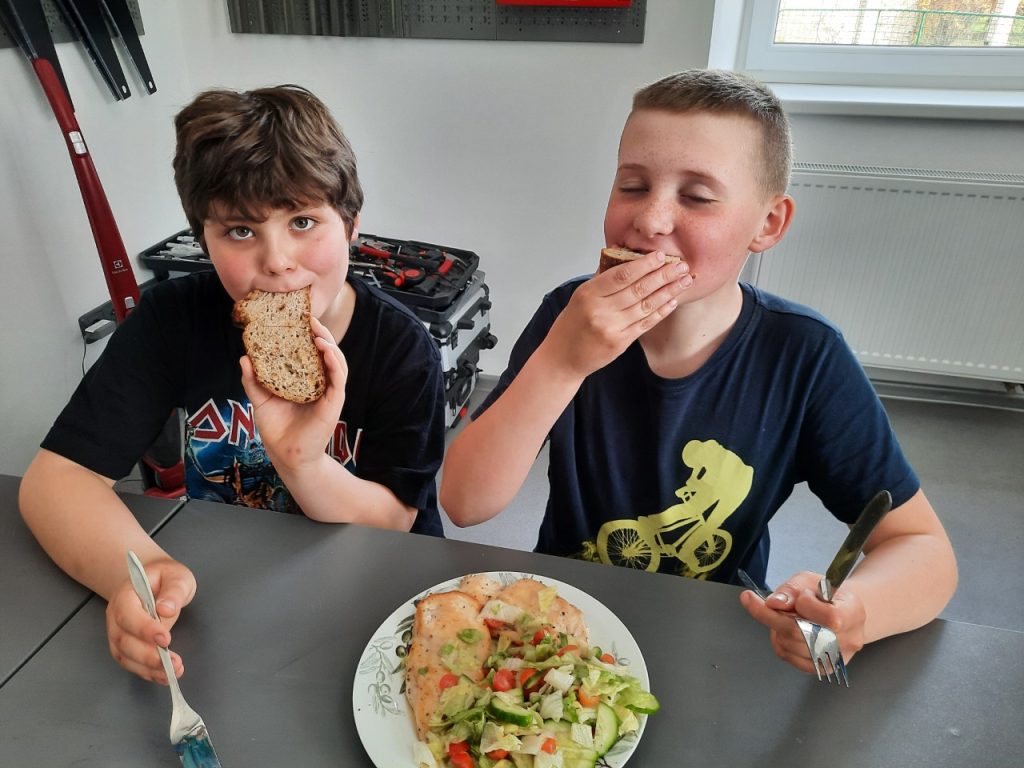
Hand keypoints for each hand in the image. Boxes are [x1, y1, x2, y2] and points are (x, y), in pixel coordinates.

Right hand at [105, 557, 196, 683]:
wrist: (153, 580)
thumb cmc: (165, 578)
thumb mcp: (176, 576)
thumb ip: (173, 591)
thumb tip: (166, 609)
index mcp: (126, 595)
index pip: (128, 614)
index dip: (144, 629)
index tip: (165, 638)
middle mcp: (116, 616)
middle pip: (124, 641)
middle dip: (148, 655)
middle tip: (173, 662)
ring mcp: (119, 633)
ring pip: (125, 656)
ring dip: (148, 668)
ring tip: (173, 671)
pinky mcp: (126, 646)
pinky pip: (132, 663)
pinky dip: (147, 672)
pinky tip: (165, 675)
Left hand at [240, 316, 347, 473]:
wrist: (285, 454)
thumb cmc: (277, 428)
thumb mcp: (261, 399)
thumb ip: (253, 380)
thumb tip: (244, 358)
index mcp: (307, 380)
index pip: (312, 353)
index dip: (309, 335)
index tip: (301, 319)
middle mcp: (321, 383)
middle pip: (327, 353)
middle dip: (322, 334)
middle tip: (310, 318)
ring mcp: (330, 392)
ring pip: (337, 362)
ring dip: (330, 344)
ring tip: (318, 332)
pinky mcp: (334, 402)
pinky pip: (338, 378)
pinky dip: (334, 362)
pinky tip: (325, 350)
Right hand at [544, 252, 691, 378]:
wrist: (563, 358)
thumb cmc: (571, 324)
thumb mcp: (580, 296)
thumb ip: (602, 278)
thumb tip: (622, 254)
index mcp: (588, 294)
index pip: (621, 275)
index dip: (644, 265)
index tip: (661, 257)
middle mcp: (600, 311)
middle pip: (638, 289)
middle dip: (663, 276)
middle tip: (682, 266)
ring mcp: (611, 328)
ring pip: (646, 306)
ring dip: (668, 292)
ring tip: (684, 281)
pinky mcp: (620, 343)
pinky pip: (645, 323)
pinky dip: (661, 311)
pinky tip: (673, 300)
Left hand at [739, 570, 867, 673]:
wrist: (840, 611)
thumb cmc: (825, 594)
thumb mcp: (809, 580)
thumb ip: (791, 589)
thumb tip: (774, 603)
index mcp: (854, 614)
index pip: (830, 617)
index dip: (806, 604)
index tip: (802, 595)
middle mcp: (849, 640)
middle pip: (802, 634)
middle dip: (776, 616)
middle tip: (766, 603)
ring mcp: (835, 658)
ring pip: (790, 646)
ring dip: (776, 628)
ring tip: (783, 615)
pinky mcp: (820, 668)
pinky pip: (787, 656)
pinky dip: (778, 640)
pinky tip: (783, 629)